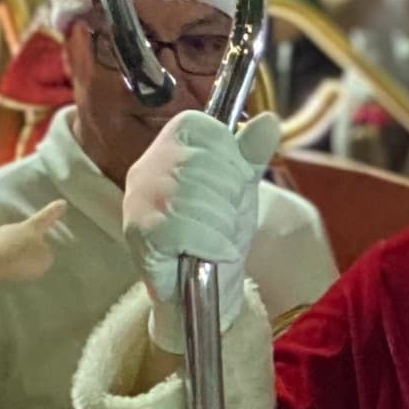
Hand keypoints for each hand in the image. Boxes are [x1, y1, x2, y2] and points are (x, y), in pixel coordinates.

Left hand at [0, 207, 68, 287]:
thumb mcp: (44, 259)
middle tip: (32, 255)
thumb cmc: (21, 259)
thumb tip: (40, 253)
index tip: (62, 202)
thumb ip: (45, 254)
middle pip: (24, 233)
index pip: (46, 217)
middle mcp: (12, 227)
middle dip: (28, 242)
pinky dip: (0, 262)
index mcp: (31, 227)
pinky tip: (2, 272)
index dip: (55, 211)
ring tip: (16, 269)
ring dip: (12, 253)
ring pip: (8, 243)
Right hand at [123, 110, 283, 295]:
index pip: (202, 127)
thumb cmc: (218, 231)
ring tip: (218, 237)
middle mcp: (147, 167)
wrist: (206, 287)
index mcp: (169, 147)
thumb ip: (252, 153)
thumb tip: (269, 121)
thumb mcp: (241, 187)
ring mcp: (139, 199)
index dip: (229, 156)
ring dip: (221, 224)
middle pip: (201, 163)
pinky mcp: (139, 232)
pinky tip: (215, 252)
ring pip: (195, 196)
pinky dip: (212, 244)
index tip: (233, 183)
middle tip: (225, 219)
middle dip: (228, 197)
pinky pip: (185, 228)